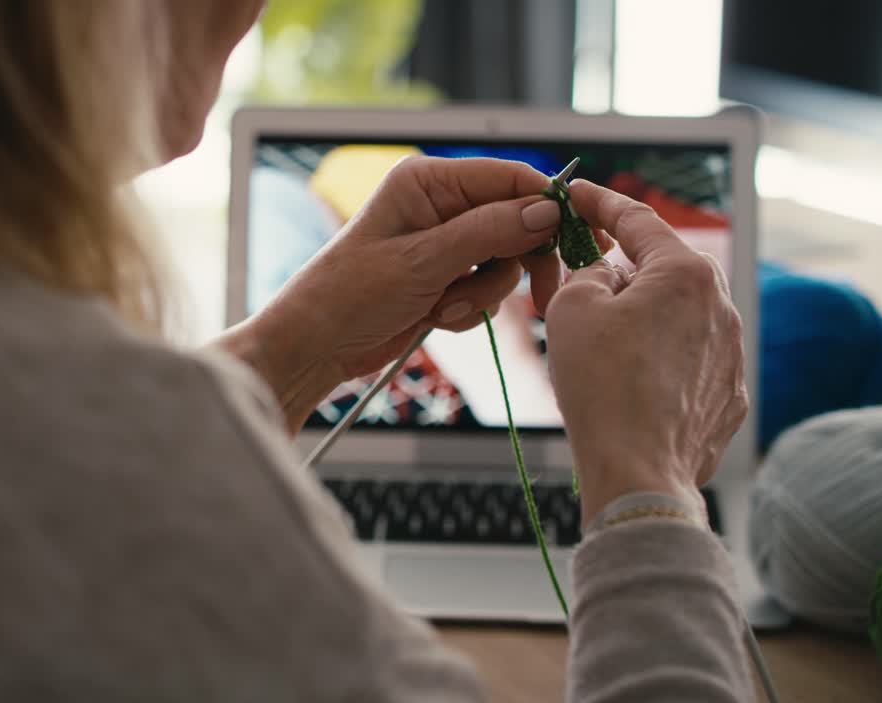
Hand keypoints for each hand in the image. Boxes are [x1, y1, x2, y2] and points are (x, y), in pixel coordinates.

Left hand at [216, 156, 564, 432]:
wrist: (315, 346)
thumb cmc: (350, 295)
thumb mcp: (423, 262)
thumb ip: (487, 232)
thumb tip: (545, 211)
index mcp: (428, 181)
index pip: (509, 177)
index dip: (544, 208)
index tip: (566, 243)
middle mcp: (439, 204)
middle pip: (516, 221)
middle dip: (515, 262)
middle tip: (534, 297)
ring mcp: (443, 242)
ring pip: (504, 261)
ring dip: (484, 293)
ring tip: (445, 309)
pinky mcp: (444, 276)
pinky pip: (485, 288)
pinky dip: (470, 308)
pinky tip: (436, 319)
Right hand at [534, 180, 747, 525]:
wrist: (638, 471)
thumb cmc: (603, 388)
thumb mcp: (572, 309)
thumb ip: (589, 272)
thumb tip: (607, 274)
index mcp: (685, 273)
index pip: (637, 220)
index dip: (598, 202)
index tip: (575, 194)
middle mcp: (721, 305)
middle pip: (662, 268)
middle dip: (621, 269)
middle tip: (580, 279)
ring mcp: (731, 352)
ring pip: (677, 315)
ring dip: (640, 318)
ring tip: (599, 346)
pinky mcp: (728, 394)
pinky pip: (688, 358)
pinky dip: (658, 359)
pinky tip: (629, 381)